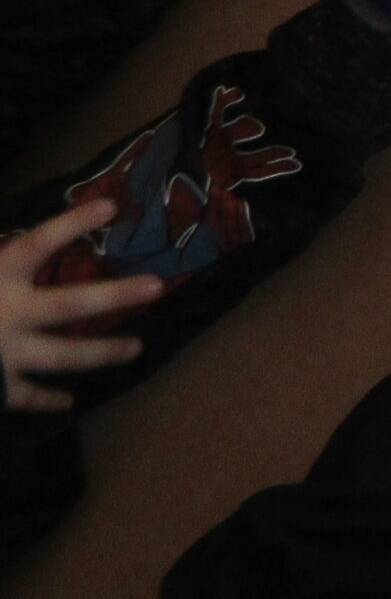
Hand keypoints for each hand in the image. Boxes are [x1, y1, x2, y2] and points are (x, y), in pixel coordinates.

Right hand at [0, 201, 163, 411]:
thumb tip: (9, 235)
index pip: (37, 242)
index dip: (72, 223)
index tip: (109, 207)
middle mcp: (4, 314)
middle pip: (71, 303)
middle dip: (117, 295)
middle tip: (157, 286)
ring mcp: (3, 354)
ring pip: (64, 355)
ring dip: (103, 353)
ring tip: (136, 348)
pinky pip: (27, 393)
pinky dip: (48, 398)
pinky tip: (68, 401)